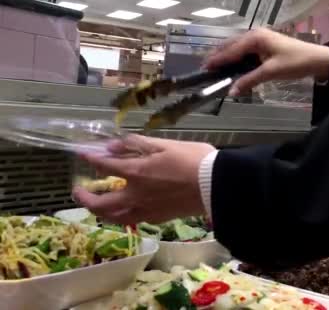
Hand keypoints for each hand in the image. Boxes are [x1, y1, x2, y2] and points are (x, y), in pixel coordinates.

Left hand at [72, 135, 214, 223]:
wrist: (215, 185)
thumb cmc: (194, 160)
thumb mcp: (165, 144)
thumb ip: (137, 144)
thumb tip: (113, 145)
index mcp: (136, 172)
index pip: (105, 166)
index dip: (91, 158)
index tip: (82, 154)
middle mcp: (136, 195)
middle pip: (101, 203)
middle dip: (85, 198)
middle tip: (77, 192)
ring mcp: (146, 209)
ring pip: (114, 217)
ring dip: (100, 212)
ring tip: (95, 207)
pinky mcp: (158, 218)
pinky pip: (132, 220)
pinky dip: (121, 217)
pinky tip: (123, 212)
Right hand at [205, 28, 328, 95]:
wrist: (317, 59)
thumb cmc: (295, 62)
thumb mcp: (271, 72)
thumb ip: (250, 80)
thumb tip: (232, 90)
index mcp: (255, 38)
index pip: (231, 50)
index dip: (217, 60)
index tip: (204, 68)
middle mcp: (255, 35)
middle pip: (231, 46)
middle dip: (219, 57)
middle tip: (206, 69)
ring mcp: (261, 39)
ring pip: (238, 48)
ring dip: (228, 58)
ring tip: (217, 69)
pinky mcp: (265, 45)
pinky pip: (246, 51)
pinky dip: (238, 58)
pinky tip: (234, 67)